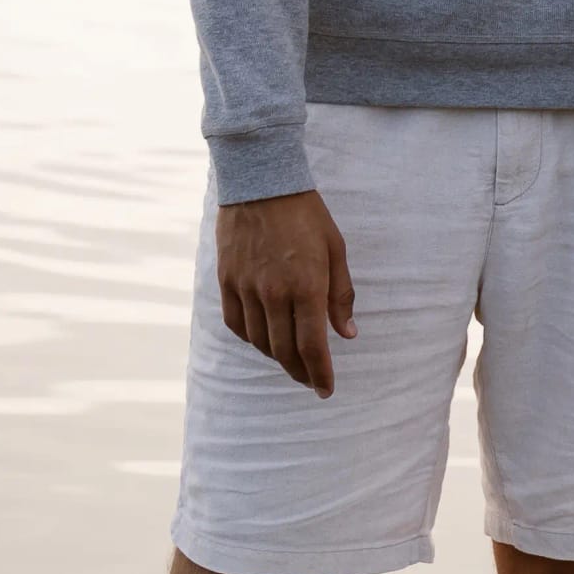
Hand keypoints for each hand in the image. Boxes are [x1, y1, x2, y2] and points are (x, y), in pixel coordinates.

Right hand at [217, 189, 355, 396]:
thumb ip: (341, 295)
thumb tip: (347, 333)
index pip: (312, 345)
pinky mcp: (227, 281)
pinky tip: (263, 339)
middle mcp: (274, 293)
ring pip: (260, 341)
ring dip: (276, 357)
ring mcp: (247, 288)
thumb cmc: (306, 214)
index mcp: (307, 285)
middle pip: (284, 350)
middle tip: (310, 380)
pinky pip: (236, 323)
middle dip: (300, 372)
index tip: (325, 390)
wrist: (260, 183)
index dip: (319, 373)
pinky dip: (251, 338)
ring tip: (290, 360)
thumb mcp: (335, 249)